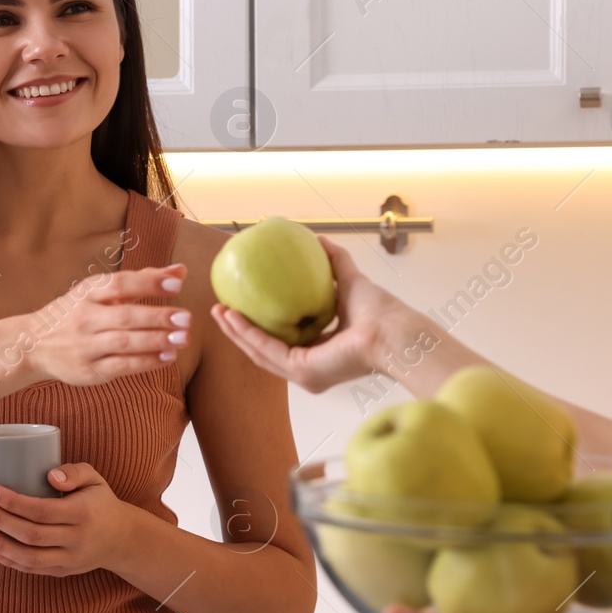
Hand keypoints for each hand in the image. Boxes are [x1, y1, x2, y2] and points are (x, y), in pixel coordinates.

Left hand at [0, 463, 141, 576]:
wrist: (121, 539)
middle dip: (1, 521)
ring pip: (30, 558)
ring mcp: (70, 560)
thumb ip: (74, 471)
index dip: (12, 502)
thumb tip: (50, 475)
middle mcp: (77, 540)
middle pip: (31, 535)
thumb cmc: (101, 502)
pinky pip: (33, 570)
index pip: (41, 510)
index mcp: (82, 514)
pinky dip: (10, 562)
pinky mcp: (63, 572)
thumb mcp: (95, 479)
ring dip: (0, 545)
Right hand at [27, 265, 190, 386]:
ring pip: (124, 343)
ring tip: (182, 338)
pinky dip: (146, 362)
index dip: (148, 283)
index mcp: (88, 293)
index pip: (119, 284)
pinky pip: (121, 366)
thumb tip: (180, 271)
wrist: (34, 345)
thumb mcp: (101, 292)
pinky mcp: (89, 370)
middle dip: (158, 317)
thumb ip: (142, 281)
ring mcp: (85, 346)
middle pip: (125, 316)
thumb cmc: (76, 313)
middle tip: (186, 318)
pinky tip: (167, 357)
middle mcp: (85, 318)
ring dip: (156, 341)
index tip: (176, 284)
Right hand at [210, 236, 408, 392]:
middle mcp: (309, 370)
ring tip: (218, 312)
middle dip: (237, 332)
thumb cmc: (381, 312)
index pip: (280, 342)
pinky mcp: (303, 372)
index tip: (238, 305)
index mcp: (319, 353)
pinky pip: (267, 350)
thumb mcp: (350, 279)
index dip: (256, 325)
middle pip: (263, 351)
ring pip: (259, 354)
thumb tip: (317, 237)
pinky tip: (232, 316)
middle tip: (219, 309)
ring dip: (235, 333)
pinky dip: (247, 334)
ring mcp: (304, 375)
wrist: (393, 330)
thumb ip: (334, 261)